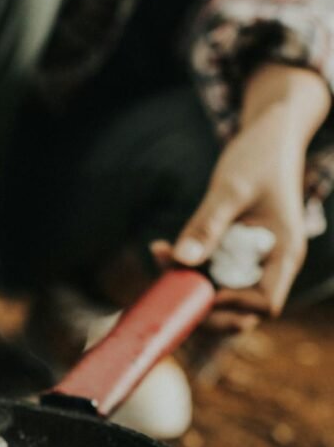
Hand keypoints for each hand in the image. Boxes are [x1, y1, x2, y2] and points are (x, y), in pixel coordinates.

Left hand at [152, 105, 308, 333]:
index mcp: (285, 252)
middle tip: (170, 285)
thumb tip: (182, 259)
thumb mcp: (231, 188)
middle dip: (206, 307)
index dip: (234, 306)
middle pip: (243, 312)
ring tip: (162, 258)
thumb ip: (207, 224)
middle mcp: (272, 264)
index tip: (204, 289)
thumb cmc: (259, 155)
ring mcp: (254, 262)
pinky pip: (211, 275)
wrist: (270, 134)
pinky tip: (163, 251)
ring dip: (190, 288)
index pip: (266, 303)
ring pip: (222, 297)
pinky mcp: (235, 255)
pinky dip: (188, 271)